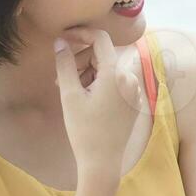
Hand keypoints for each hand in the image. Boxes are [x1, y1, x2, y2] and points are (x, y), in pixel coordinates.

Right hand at [54, 27, 143, 179]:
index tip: (64, 38)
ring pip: (108, 69)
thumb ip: (64, 64)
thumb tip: (60, 41)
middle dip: (80, 60)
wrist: (102, 161)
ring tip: (72, 92)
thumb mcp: (69, 94)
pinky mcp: (134, 101)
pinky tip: (86, 100)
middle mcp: (131, 78)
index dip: (81, 34)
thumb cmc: (83, 129)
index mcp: (116, 73)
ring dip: (88, 73)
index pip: (100, 39)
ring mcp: (135, 90)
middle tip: (60, 78)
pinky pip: (116, 82)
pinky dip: (100, 83)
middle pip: (103, 55)